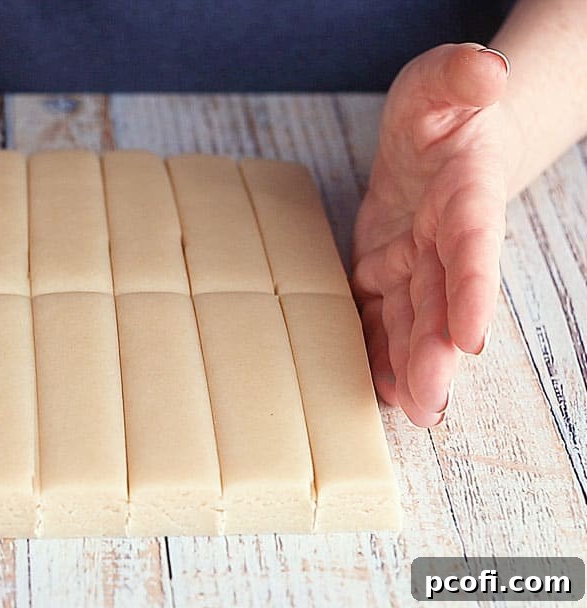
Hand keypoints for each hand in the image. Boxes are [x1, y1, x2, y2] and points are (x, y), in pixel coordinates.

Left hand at [352, 43, 516, 426]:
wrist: (437, 136)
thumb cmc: (443, 108)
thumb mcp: (444, 78)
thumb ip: (460, 75)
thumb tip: (486, 70)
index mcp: (466, 195)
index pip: (474, 245)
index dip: (473, 290)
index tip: (472, 336)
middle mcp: (445, 239)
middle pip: (443, 300)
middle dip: (437, 351)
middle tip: (430, 401)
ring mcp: (415, 260)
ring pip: (414, 318)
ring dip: (410, 366)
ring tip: (409, 411)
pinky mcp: (385, 271)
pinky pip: (382, 315)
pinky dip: (378, 350)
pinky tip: (376, 388)